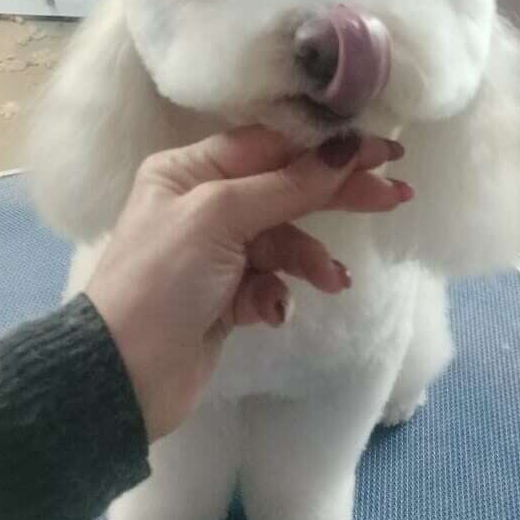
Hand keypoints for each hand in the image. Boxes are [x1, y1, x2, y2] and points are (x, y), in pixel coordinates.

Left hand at [86, 128, 411, 441]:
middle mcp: (200, 203)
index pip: (270, 145)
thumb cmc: (163, 279)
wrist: (124, 373)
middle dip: (335, 195)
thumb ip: (286, 185)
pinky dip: (277, 293)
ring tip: (331, 280)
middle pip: (284, 188)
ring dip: (308, 258)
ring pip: (283, 241)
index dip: (326, 148)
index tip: (382, 151)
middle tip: (394, 198)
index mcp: (188, 170)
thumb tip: (344, 149)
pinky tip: (272, 311)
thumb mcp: (219, 217)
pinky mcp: (224, 296)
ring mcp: (213, 252)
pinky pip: (268, 282)